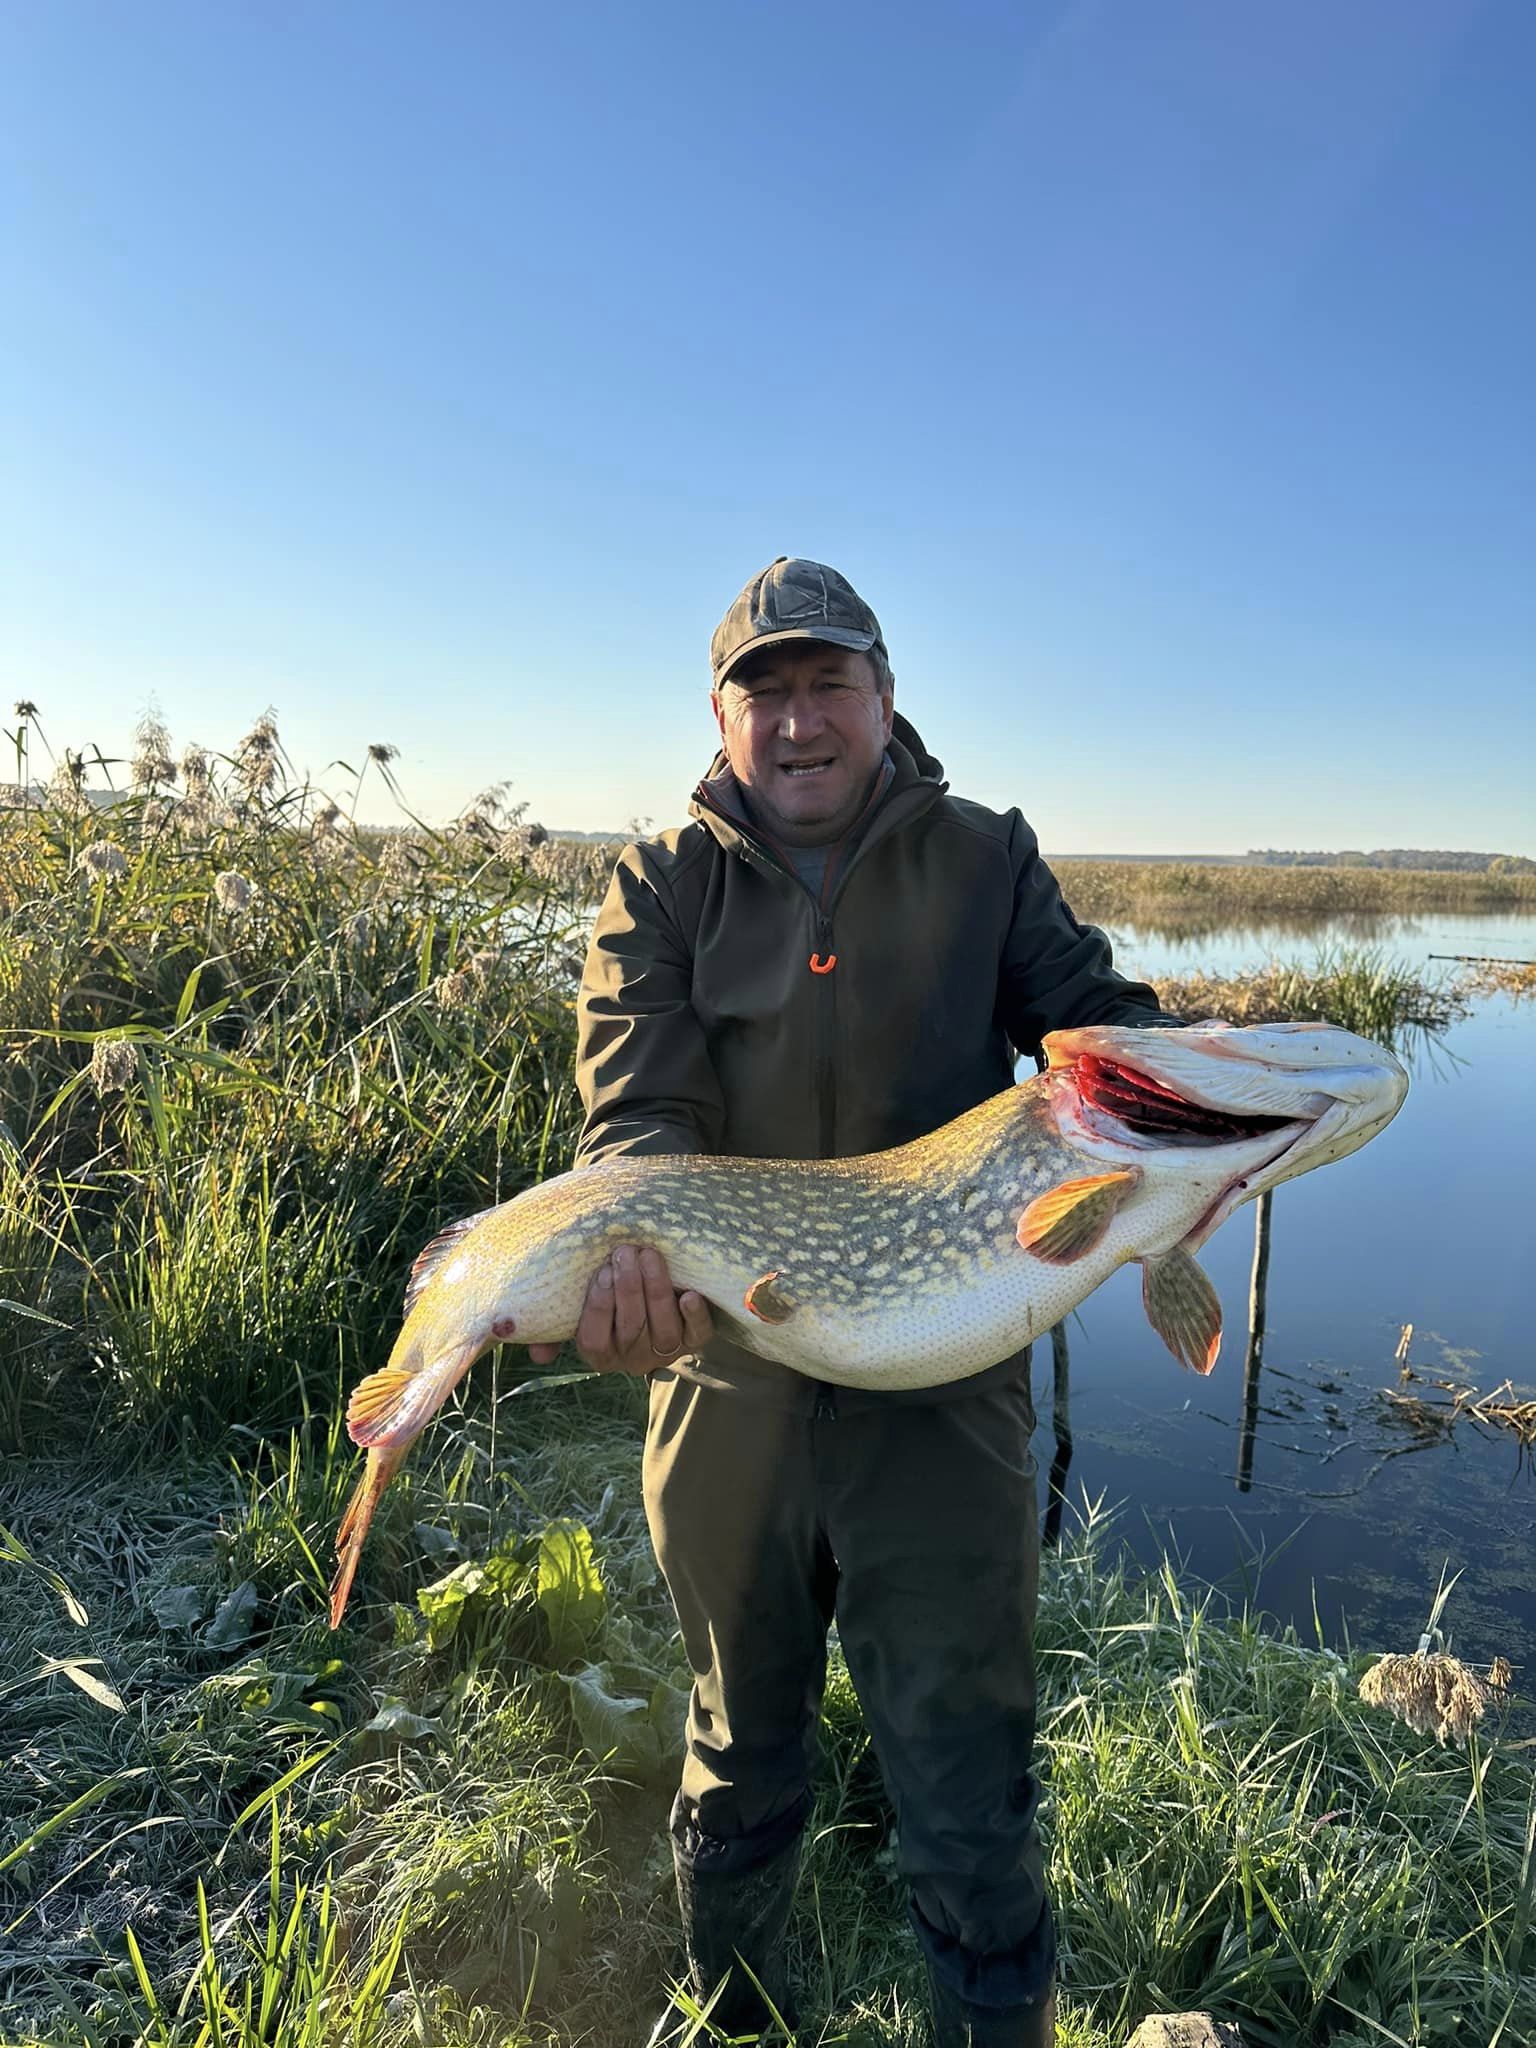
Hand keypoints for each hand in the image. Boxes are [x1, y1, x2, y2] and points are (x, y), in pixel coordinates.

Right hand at [526, 1245, 714, 1374]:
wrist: (657, 1291)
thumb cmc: (609, 1293)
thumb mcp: (578, 1307)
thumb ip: (554, 1325)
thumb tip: (537, 1354)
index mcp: (601, 1353)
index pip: (593, 1340)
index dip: (598, 1308)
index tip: (602, 1272)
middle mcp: (633, 1358)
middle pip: (630, 1329)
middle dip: (628, 1288)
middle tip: (625, 1251)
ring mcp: (666, 1350)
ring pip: (662, 1329)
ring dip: (656, 1290)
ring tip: (649, 1254)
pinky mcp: (695, 1339)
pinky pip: (698, 1335)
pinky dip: (694, 1316)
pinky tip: (689, 1295)